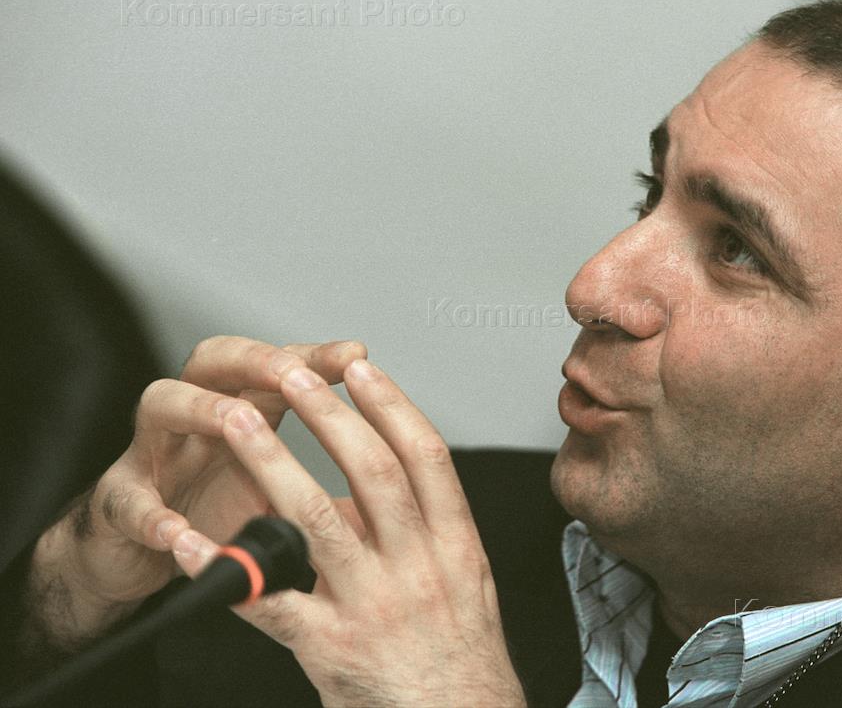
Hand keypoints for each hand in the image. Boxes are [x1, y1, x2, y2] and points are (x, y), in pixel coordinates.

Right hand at [41, 337, 363, 624]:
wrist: (141, 555)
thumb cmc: (216, 507)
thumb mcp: (275, 482)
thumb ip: (321, 468)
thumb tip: (394, 466)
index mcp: (240, 409)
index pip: (278, 364)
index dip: (316, 356)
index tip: (358, 356)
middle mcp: (195, 417)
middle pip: (214, 360)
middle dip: (254, 358)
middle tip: (291, 370)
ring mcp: (153, 453)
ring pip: (162, 404)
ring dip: (201, 408)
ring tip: (235, 418)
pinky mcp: (118, 502)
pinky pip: (127, 499)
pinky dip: (152, 513)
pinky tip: (177, 529)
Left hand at [171, 359, 525, 707]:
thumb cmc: (462, 659)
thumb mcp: (465, 583)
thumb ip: (425, 531)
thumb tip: (370, 489)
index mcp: (455, 545)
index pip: (426, 457)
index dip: (392, 405)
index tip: (361, 367)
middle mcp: (418, 567)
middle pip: (373, 473)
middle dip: (330, 416)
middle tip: (294, 374)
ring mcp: (374, 605)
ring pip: (319, 520)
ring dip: (273, 462)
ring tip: (240, 421)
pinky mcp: (331, 648)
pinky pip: (268, 600)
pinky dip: (223, 566)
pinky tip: (190, 540)